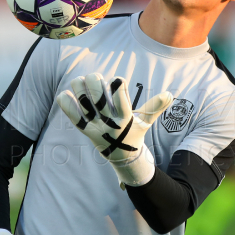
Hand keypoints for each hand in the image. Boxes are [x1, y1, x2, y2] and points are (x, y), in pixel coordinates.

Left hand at [56, 73, 172, 187]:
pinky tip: (65, 94)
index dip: (118, 87)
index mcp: (125, 120)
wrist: (122, 156)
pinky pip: (72, 116)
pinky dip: (66, 104)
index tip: (117, 79)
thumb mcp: (146, 122)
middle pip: (98, 99)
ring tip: (80, 80)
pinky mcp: (85, 130)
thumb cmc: (134, 133)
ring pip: (83, 104)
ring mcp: (96, 127)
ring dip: (79, 88)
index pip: (122, 102)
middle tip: (96, 78)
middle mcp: (110, 123)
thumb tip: (169, 94)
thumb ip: (155, 106)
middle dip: (95, 82)